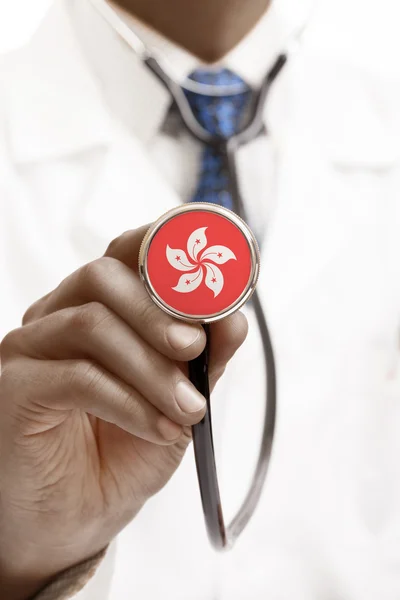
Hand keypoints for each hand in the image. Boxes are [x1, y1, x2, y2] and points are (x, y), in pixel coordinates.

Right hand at [0, 226, 247, 599]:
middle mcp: (57, 317)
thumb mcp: (177, 401)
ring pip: (90, 324)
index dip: (165, 248)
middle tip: (195, 349)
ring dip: (151, 367)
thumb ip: (203, 359)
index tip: (210, 273)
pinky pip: (75, 376)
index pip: (124, 255)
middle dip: (159, 311)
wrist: (72, 521)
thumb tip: (234, 317)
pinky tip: (157, 428)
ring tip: (188, 409)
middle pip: (102, 277)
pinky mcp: (14, 390)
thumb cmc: (120, 453)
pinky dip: (129, 401)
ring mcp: (29, 350)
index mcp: (96, 309)